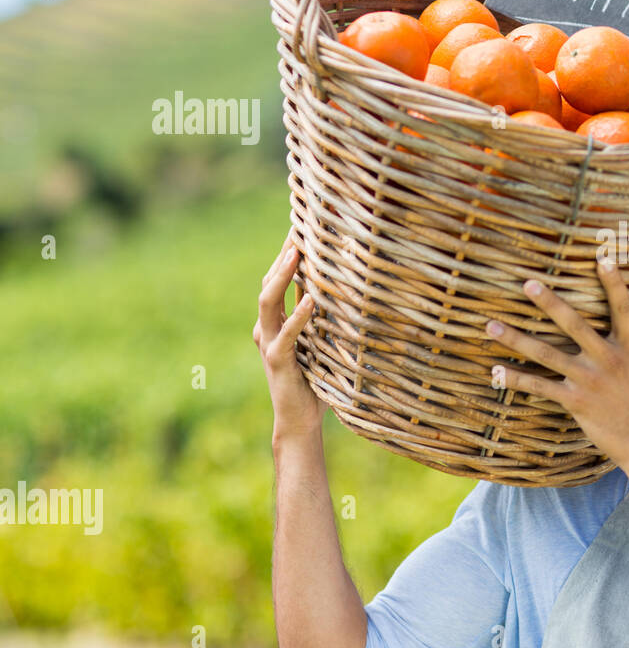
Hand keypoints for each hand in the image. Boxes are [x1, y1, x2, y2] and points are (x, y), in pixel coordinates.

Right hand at [253, 230, 326, 440]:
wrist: (300, 420)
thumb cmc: (315, 382)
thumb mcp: (320, 343)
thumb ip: (323, 320)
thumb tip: (344, 293)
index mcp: (275, 322)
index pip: (276, 281)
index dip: (286, 255)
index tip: (301, 227)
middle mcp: (266, 328)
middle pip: (268, 283)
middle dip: (283, 255)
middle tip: (298, 227)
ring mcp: (269, 343)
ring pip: (268, 301)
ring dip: (283, 275)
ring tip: (299, 252)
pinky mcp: (278, 361)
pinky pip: (288, 333)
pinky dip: (299, 315)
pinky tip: (312, 299)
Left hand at [485, 257, 628, 471]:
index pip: (623, 309)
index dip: (613, 283)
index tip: (601, 257)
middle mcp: (607, 359)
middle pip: (574, 325)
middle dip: (549, 303)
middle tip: (527, 283)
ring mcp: (589, 380)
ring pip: (547, 354)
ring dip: (517, 340)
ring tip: (491, 326)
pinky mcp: (575, 402)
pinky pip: (540, 387)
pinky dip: (517, 379)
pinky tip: (495, 371)